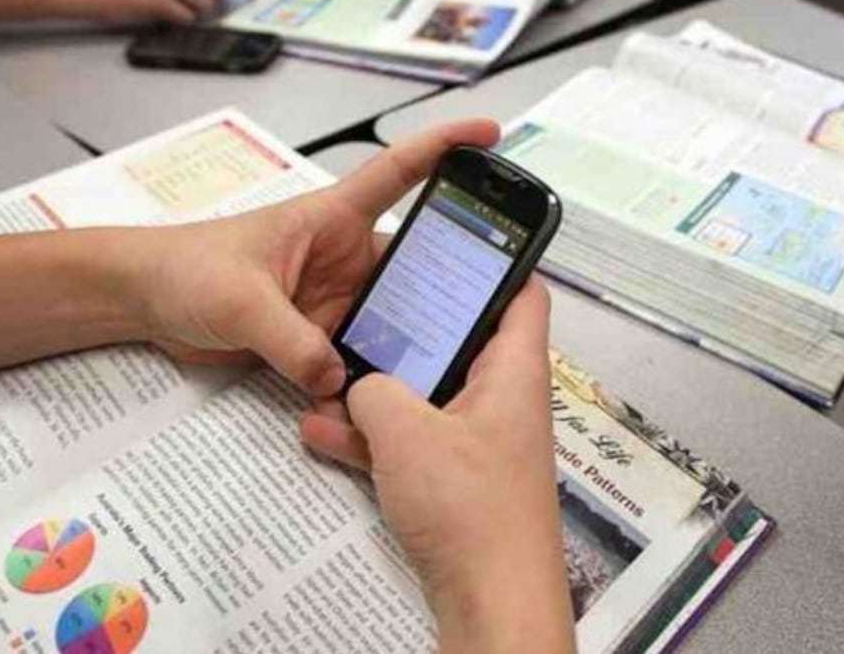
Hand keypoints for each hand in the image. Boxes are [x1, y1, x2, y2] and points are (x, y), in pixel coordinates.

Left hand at [132, 119, 499, 395]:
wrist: (142, 302)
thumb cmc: (184, 267)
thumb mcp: (240, 299)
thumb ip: (290, 340)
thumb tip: (339, 379)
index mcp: (330, 218)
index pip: (398, 173)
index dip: (444, 148)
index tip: (490, 134)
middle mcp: (343, 257)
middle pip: (413, 265)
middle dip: (447, 286)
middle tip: (487, 315)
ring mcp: (334, 299)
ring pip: (391, 319)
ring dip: (407, 344)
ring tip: (441, 371)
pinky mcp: (316, 337)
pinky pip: (357, 357)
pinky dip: (368, 379)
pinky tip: (384, 404)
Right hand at [300, 281, 575, 653]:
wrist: (491, 600)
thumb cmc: (474, 511)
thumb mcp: (407, 432)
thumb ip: (374, 391)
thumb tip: (360, 385)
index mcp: (513, 370)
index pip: (522, 294)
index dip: (493, 262)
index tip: (449, 243)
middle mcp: (501, 399)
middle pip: (457, 342)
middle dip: (404, 330)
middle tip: (360, 309)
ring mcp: (477, 441)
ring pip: (423, 394)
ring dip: (374, 389)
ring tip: (323, 378)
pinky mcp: (454, 480)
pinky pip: (410, 441)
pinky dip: (372, 437)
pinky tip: (321, 433)